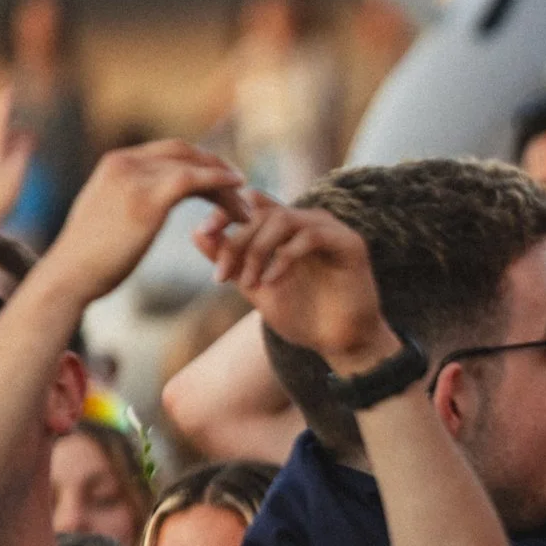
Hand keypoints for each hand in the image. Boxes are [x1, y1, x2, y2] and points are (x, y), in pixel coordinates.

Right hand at [43, 140, 247, 303]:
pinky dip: (220, 181)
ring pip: (194, 167)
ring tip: (245, 212)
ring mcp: (134, 177)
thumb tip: (146, 208)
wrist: (69, 275)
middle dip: (217, 167)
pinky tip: (239, 191)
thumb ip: (128, 201)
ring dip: (226, 186)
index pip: (169, 151)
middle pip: (184, 152)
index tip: (223, 180)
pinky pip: (193, 180)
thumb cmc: (90, 258)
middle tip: (243, 190)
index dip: (201, 162)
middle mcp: (123, 162)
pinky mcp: (147, 198)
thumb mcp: (108, 216)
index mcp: (115, 163)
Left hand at [194, 196, 396, 372]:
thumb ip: (230, 260)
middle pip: (263, 212)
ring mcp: (331, 229)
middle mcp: (309, 221)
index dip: (225, 211)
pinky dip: (285, 257)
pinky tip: (272, 281)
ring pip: (284, 219)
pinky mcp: (349, 243)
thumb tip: (196, 232)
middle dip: (237, 242)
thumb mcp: (254, 286)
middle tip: (222, 275)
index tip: (205, 233)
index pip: (252, 203)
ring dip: (259, 249)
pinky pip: (311, 237)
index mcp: (288, 228)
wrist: (338, 342)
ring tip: (249, 282)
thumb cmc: (301, 315)